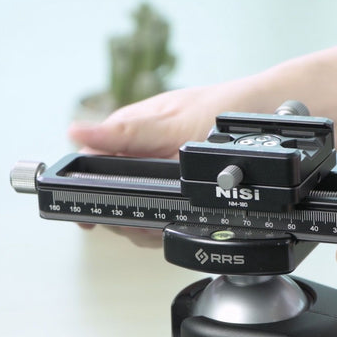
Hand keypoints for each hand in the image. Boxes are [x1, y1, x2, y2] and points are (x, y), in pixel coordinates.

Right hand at [68, 77, 284, 245]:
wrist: (260, 114)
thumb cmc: (216, 108)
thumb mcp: (169, 123)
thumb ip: (125, 133)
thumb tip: (77, 131)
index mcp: (127, 132)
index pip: (89, 164)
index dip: (84, 193)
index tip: (88, 218)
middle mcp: (138, 153)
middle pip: (109, 195)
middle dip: (121, 216)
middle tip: (137, 225)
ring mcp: (157, 172)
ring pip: (133, 210)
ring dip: (142, 225)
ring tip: (157, 227)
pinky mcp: (175, 188)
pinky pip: (158, 215)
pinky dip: (163, 225)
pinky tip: (172, 225)